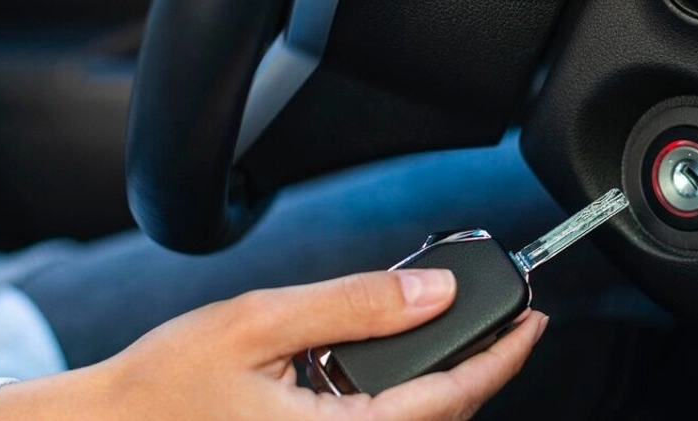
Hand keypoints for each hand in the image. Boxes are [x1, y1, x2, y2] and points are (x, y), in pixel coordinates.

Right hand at [0, 269, 548, 420]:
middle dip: (480, 369)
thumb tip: (432, 290)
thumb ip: (351, 305)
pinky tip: (391, 365)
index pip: (452, 398)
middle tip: (505, 319)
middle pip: (442, 419)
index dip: (504, 356)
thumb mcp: (257, 323)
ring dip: (443, 386)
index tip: (535, 320)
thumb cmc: (162, 386)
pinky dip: (402, 401)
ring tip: (458, 335)